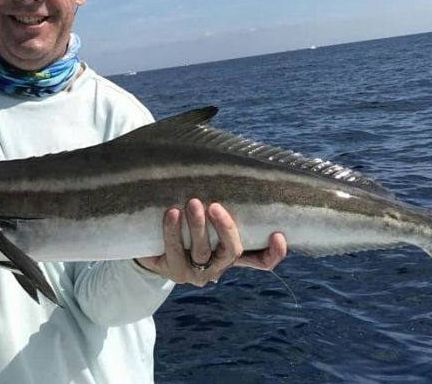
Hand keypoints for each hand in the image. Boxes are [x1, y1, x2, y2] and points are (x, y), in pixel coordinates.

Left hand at [136, 198, 286, 285]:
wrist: (153, 243)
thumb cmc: (185, 221)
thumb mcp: (205, 214)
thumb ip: (221, 199)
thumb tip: (227, 159)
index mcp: (232, 253)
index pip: (261, 261)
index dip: (273, 252)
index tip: (278, 234)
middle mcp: (218, 266)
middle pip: (231, 252)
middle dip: (226, 228)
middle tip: (215, 206)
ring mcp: (196, 272)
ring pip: (202, 252)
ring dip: (198, 227)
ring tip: (192, 203)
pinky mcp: (173, 271)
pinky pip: (175, 251)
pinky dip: (173, 231)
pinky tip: (171, 213)